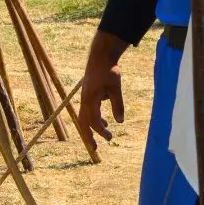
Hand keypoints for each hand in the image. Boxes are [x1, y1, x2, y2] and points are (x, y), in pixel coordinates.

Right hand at [78, 32, 127, 149]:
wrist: (100, 56)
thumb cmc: (108, 71)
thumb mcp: (115, 88)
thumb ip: (118, 105)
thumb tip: (120, 122)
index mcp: (90, 99)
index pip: (93, 121)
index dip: (100, 131)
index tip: (109, 138)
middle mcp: (85, 100)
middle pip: (83, 122)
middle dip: (88, 136)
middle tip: (95, 149)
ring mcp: (85, 97)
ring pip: (84, 117)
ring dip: (92, 128)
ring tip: (105, 134)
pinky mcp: (88, 94)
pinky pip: (88, 110)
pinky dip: (95, 118)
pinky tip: (105, 121)